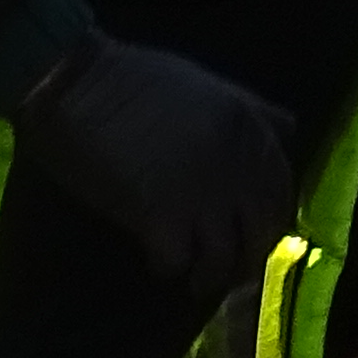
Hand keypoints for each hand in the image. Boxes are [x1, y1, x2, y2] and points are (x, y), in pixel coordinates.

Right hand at [11, 32, 298, 289]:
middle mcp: (234, 162)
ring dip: (209, 275)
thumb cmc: (131, 77)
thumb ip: (250, 111)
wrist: (72, 80)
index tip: (254, 233)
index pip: (282, 190)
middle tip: (228, 271)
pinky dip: (169, 270)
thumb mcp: (209, 84)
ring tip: (194, 280)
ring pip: (223, 258)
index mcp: (249, 127)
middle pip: (261, 231)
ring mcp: (198, 191)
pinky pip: (177, 262)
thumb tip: (284, 131)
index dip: (270, 219)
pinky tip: (158, 265)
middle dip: (247, 259)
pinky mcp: (157, 213)